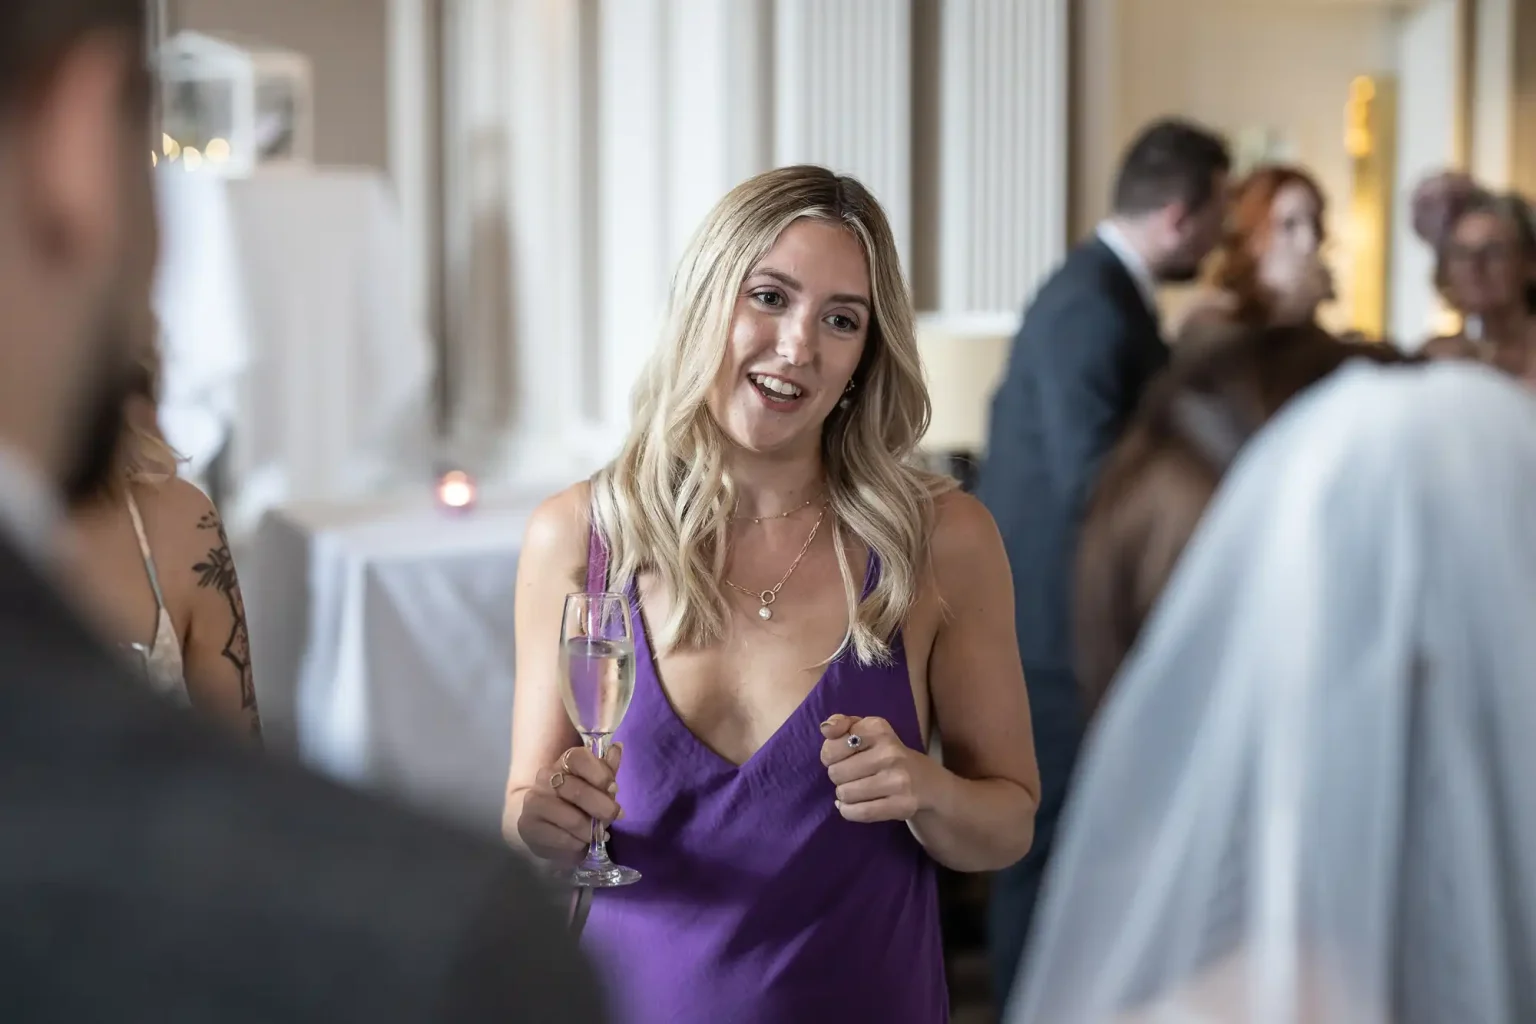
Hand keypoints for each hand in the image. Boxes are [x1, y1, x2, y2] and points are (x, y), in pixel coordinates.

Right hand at [516, 744, 622, 863]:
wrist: (546, 830)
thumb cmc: (578, 804)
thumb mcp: (596, 786)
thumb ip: (606, 770)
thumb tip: (618, 747)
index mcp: (564, 762)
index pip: (578, 758)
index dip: (600, 773)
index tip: (613, 788)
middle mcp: (545, 777)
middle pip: (577, 790)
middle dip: (603, 808)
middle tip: (615, 816)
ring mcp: (534, 801)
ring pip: (571, 819)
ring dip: (590, 830)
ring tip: (597, 834)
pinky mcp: (527, 826)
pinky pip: (562, 839)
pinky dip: (577, 844)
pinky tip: (580, 843)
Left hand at [819, 714, 936, 823]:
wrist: (924, 780)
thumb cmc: (884, 751)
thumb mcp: (865, 730)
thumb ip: (840, 724)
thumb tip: (826, 729)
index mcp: (879, 729)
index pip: (832, 747)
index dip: (830, 755)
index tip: (841, 756)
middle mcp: (890, 753)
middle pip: (836, 773)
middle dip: (838, 775)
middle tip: (850, 774)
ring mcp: (898, 781)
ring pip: (845, 794)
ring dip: (844, 794)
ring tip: (855, 788)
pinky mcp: (901, 806)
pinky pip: (859, 812)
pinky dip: (849, 811)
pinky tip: (854, 804)